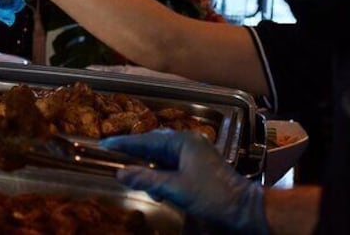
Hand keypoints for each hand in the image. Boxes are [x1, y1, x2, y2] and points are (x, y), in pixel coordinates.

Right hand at [101, 130, 266, 234]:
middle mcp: (189, 142)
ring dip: (148, 167)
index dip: (124, 143)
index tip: (104, 144)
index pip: (146, 140)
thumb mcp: (175, 188)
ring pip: (163, 156)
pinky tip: (156, 187)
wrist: (245, 210)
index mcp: (183, 141)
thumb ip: (146, 179)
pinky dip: (161, 174)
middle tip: (114, 156)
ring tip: (133, 175)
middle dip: (135, 153)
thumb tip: (120, 173)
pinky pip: (172, 165)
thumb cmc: (211, 195)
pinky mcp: (199, 166)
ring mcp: (195, 154)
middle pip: (154, 144)